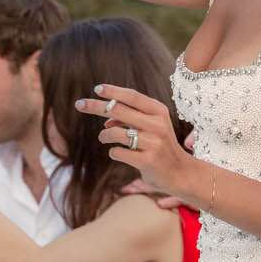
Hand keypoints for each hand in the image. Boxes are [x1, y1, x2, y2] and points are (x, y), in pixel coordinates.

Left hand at [75, 84, 197, 201]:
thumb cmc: (161, 145)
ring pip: (115, 133)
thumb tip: (106, 121)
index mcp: (159, 111)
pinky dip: (113, 152)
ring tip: (104, 137)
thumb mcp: (152, 126)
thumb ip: (132, 118)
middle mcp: (157, 124)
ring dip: (104, 135)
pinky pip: (117, 152)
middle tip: (80, 104)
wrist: (180, 172)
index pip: (132, 96)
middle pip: (119, 110)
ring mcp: (153, 143)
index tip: (97, 89)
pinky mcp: (147, 161)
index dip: (113, 91)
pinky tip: (119, 153)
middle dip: (96, 106)